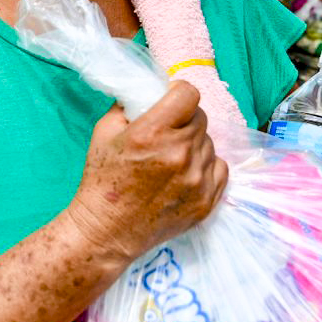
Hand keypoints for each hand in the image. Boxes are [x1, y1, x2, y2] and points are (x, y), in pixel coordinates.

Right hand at [68, 81, 227, 265]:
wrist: (107, 231)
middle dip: (184, 120)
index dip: (179, 93)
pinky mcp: (207, 200)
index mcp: (152, 133)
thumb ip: (128, 106)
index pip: (188, 94)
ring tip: (171, 159)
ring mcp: (196, 179)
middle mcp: (179, 153)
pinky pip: (220, 167)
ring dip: (194, 144)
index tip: (171, 100)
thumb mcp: (103, 132)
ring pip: (209, 143)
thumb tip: (149, 90)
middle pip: (200, 117)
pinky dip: (205, 166)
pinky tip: (185, 173)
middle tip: (167, 133)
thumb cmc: (101, 180)